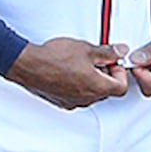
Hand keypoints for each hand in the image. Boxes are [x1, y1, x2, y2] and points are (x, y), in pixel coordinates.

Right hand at [8, 36, 137, 111]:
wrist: (29, 65)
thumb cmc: (54, 59)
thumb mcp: (86, 49)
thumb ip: (108, 52)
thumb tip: (120, 51)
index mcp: (97, 87)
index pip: (121, 86)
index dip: (120, 72)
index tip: (113, 62)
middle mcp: (87, 99)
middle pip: (106, 90)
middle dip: (106, 74)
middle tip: (98, 59)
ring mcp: (73, 102)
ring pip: (91, 93)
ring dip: (92, 79)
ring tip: (81, 63)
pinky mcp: (61, 101)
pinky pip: (77, 95)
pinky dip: (78, 84)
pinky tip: (69, 70)